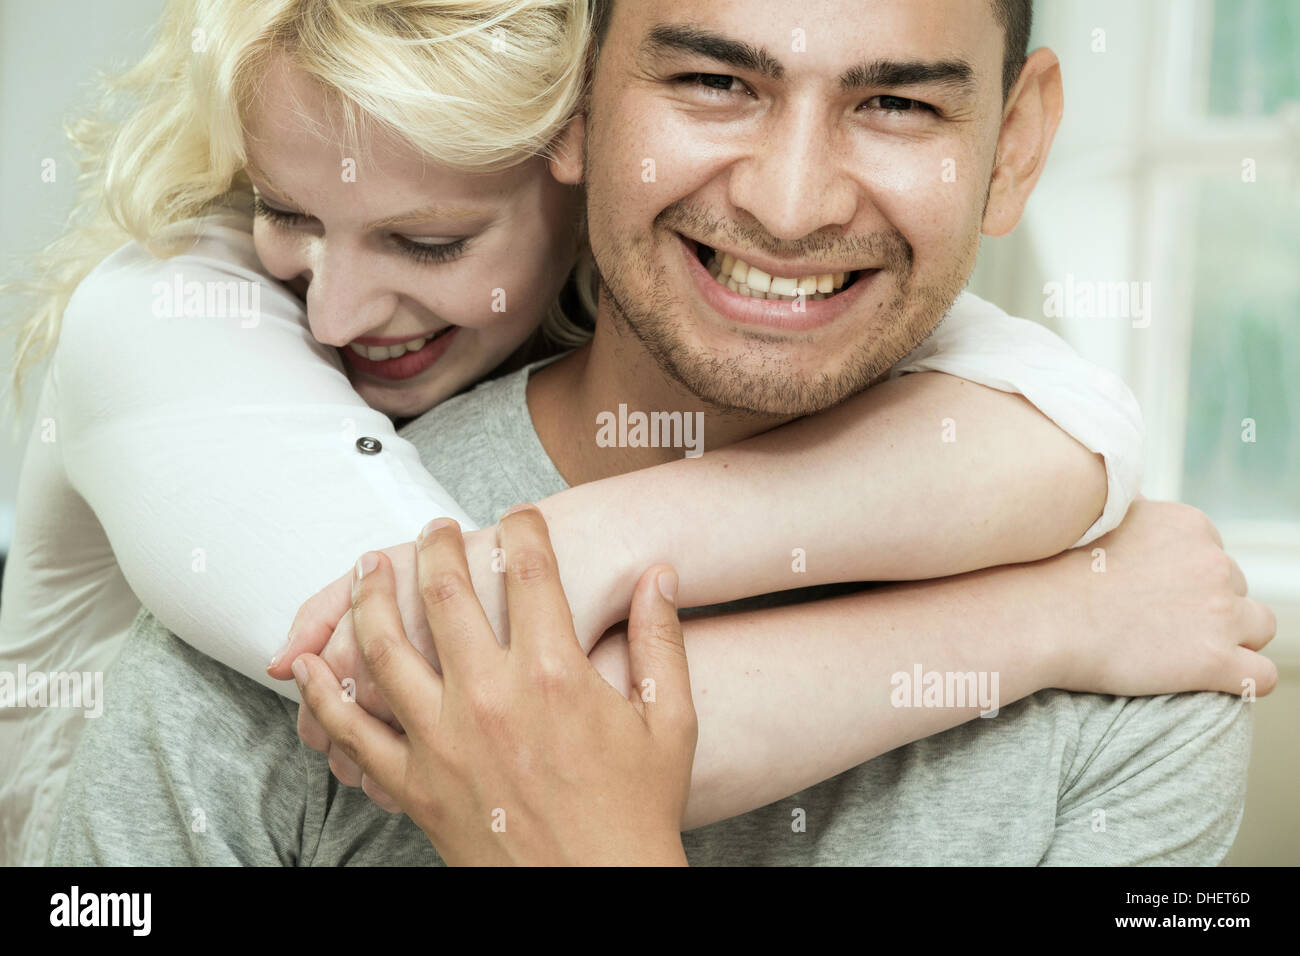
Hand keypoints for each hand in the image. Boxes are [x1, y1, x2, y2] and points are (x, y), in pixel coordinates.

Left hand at [292, 505, 697, 865]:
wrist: (599, 892)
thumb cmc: (636, 810)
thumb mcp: (669, 721)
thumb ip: (661, 639)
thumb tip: (662, 575)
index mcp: (553, 673)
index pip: (529, 570)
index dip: (523, 528)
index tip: (519, 515)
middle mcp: (489, 696)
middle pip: (445, 591)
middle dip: (437, 545)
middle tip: (437, 528)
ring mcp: (444, 740)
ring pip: (385, 646)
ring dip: (372, 597)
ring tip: (373, 568)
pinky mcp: (416, 784)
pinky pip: (353, 731)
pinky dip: (323, 694)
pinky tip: (311, 665)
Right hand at [1039, 499, 1276, 696]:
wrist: (1040, 618)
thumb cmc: (1055, 571)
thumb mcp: (1097, 517)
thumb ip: (1131, 510)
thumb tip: (1130, 500)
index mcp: (1190, 526)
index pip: (1214, 554)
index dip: (1187, 579)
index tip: (1156, 596)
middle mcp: (1214, 563)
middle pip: (1236, 589)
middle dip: (1208, 607)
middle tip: (1161, 625)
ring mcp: (1219, 612)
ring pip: (1259, 627)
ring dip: (1233, 639)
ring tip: (1187, 652)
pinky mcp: (1215, 660)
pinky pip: (1261, 676)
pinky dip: (1242, 679)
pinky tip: (1212, 681)